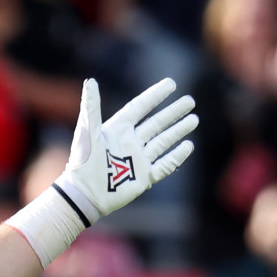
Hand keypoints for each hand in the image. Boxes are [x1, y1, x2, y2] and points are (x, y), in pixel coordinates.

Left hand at [55, 78, 196, 224]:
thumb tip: (90, 81)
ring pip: (163, 141)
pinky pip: (164, 165)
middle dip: (173, 112)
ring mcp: (138, 160)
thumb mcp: (87, 132)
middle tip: (190, 101)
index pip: (139, 108)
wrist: (84, 195)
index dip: (155, 96)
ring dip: (178, 130)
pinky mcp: (143, 177)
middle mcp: (129, 143)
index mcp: (117, 130)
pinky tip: (188, 146)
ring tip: (194, 119)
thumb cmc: (82, 162)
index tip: (171, 83)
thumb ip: (91, 107)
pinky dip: (177, 156)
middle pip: (156, 123)